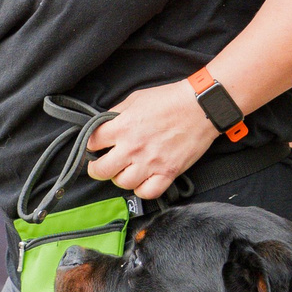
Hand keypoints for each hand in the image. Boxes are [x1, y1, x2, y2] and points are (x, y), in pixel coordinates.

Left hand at [85, 80, 222, 199]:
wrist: (201, 107)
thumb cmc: (170, 99)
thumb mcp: (136, 98)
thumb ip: (117, 113)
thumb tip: (104, 124)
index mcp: (122, 126)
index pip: (92, 143)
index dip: (91, 144)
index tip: (95, 146)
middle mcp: (133, 147)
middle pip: (101, 170)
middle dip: (97, 169)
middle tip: (100, 166)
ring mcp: (151, 162)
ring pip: (122, 183)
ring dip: (121, 178)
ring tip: (125, 171)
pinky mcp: (168, 172)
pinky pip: (147, 192)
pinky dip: (142, 189)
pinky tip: (142, 181)